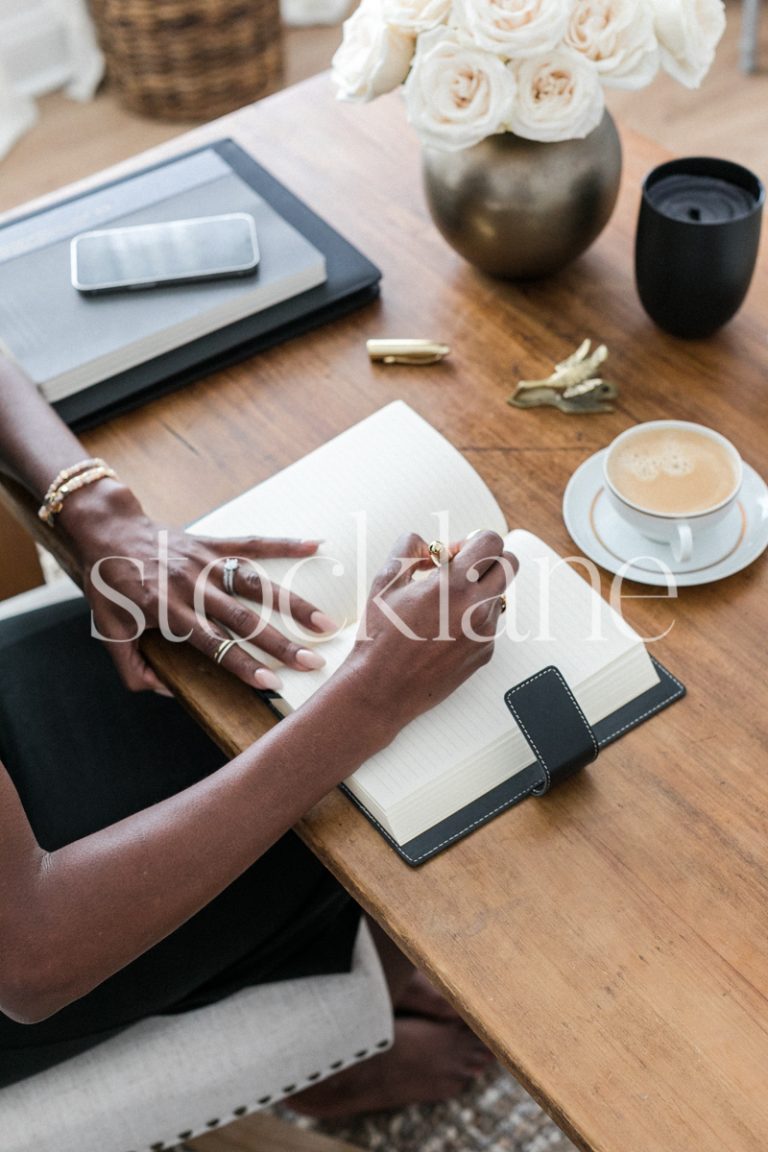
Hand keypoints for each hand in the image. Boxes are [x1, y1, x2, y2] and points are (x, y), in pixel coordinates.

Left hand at [60, 482, 335, 693]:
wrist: (107, 530)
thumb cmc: (109, 587)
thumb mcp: (109, 632)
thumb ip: (133, 669)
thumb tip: (165, 692)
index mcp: (167, 611)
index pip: (213, 644)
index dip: (243, 665)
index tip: (272, 683)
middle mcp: (192, 586)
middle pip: (244, 618)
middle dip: (281, 643)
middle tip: (314, 661)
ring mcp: (205, 563)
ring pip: (256, 584)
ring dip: (292, 604)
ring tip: (325, 622)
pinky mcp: (212, 543)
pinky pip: (252, 543)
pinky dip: (284, 543)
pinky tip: (315, 544)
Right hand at [335, 531, 517, 750]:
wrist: (382, 687)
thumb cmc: (380, 637)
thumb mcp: (385, 581)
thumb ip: (408, 548)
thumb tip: (426, 544)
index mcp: (454, 585)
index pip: (491, 541)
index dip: (472, 540)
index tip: (453, 554)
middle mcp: (477, 608)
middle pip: (509, 564)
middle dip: (487, 560)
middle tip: (460, 570)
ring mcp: (485, 632)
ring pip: (499, 594)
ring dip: (479, 590)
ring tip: (443, 606)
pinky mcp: (484, 652)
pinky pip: (489, 623)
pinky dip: (472, 618)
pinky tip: (443, 630)